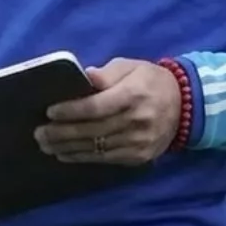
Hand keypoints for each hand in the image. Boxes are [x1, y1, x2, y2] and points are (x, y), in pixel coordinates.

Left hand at [34, 58, 181, 165]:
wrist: (186, 104)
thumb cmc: (150, 80)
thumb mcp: (130, 66)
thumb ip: (107, 73)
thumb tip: (83, 78)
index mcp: (133, 95)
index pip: (96, 107)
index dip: (71, 111)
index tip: (49, 112)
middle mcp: (136, 121)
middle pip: (92, 131)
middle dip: (62, 133)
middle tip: (39, 133)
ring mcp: (139, 142)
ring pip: (97, 148)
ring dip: (68, 149)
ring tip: (46, 145)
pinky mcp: (140, 157)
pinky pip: (107, 159)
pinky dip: (84, 157)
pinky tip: (67, 154)